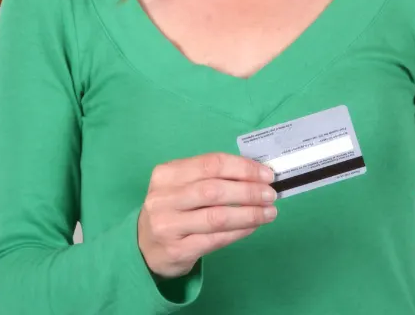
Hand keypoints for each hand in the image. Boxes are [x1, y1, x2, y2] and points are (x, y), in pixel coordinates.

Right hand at [138, 152, 277, 277]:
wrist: (144, 247)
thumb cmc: (174, 210)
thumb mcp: (182, 186)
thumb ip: (212, 178)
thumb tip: (257, 175)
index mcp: (167, 174)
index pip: (211, 164)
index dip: (243, 168)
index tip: (266, 174)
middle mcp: (163, 198)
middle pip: (214, 190)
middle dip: (249, 191)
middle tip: (271, 194)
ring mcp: (167, 226)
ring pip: (217, 217)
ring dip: (249, 214)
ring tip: (269, 212)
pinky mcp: (176, 250)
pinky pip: (215, 239)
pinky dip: (240, 231)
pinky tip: (253, 226)